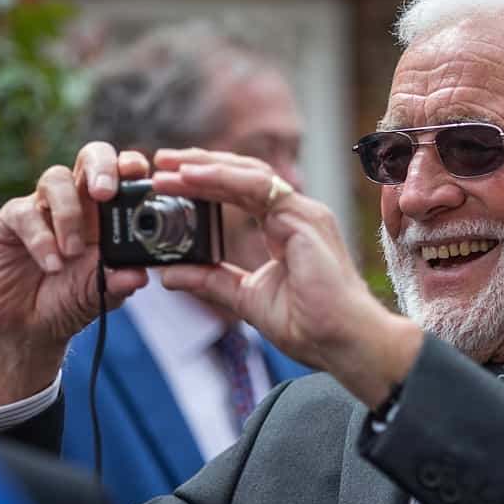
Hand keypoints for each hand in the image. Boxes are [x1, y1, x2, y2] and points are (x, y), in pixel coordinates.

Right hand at [0, 142, 149, 411]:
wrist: (29, 327)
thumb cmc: (71, 299)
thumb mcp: (103, 294)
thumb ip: (120, 281)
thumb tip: (140, 274)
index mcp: (109, 210)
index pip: (124, 172)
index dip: (132, 165)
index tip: (140, 173)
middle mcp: (79, 200)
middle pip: (91, 156)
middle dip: (101, 167)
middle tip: (105, 193)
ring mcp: (44, 206)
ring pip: (56, 178)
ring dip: (69, 214)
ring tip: (73, 252)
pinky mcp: (12, 220)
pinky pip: (25, 213)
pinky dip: (41, 239)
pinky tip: (52, 264)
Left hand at [152, 148, 421, 406]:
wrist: (342, 341)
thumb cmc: (310, 324)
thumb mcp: (245, 298)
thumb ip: (210, 281)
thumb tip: (168, 274)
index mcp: (286, 228)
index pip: (241, 191)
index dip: (205, 182)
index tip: (168, 181)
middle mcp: (296, 214)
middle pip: (243, 174)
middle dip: (200, 164)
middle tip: (161, 162)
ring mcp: (303, 213)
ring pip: (248, 174)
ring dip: (205, 167)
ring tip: (169, 167)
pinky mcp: (304, 219)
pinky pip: (258, 187)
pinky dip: (222, 178)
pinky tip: (193, 177)